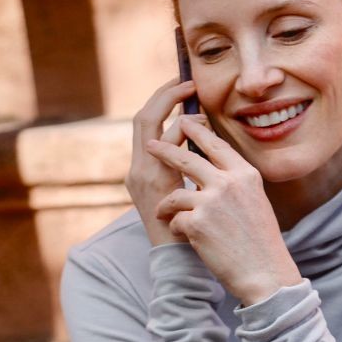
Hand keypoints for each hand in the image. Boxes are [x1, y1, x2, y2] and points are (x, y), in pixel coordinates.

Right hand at [126, 76, 203, 248]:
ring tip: (196, 100)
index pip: (145, 124)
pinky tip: (203, 129)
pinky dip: (184, 128)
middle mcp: (137, 168)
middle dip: (163, 94)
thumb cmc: (190, 229)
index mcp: (142, 170)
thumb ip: (187, 168)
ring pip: (149, 122)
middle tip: (186, 79)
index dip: (160, 101)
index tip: (181, 88)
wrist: (181, 263)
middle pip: (141, 116)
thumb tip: (204, 141)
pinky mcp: (153, 181)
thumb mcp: (185, 194)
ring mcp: (142, 174)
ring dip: (173, 106)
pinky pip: (166, 142)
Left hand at [146, 113, 303, 305]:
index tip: (184, 122)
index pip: (216, 145)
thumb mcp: (256, 201)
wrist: (265, 273)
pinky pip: (176, 219)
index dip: (197, 132)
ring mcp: (211, 202)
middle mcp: (228, 183)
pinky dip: (177, 228)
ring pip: (176, 193)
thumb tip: (212, 168)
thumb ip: (236, 182)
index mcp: (245, 174)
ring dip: (166, 204)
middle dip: (165, 149)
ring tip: (160, 210)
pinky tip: (183, 237)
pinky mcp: (197, 223)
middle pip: (188, 159)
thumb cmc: (261, 242)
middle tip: (151, 144)